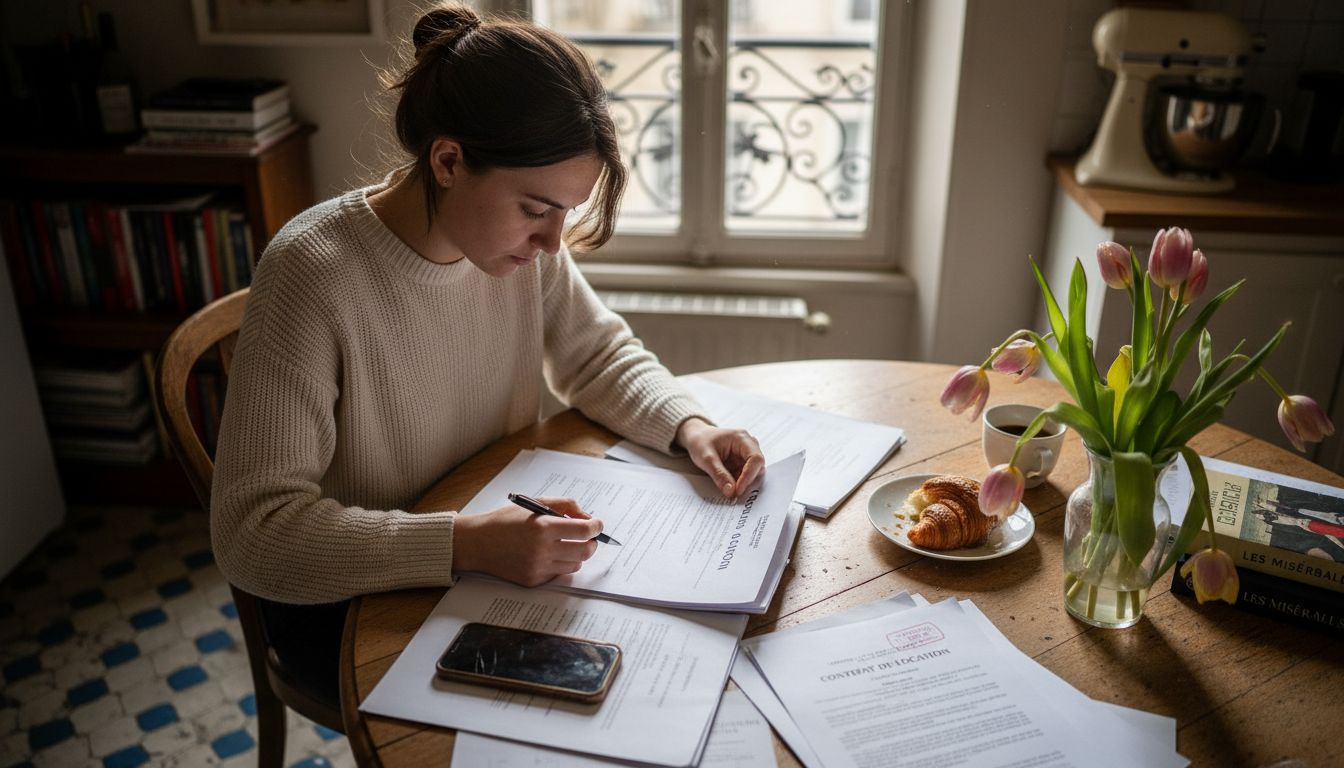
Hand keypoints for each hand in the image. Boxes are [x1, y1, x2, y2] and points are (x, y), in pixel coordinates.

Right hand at [452, 497, 602, 586]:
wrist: (478, 542)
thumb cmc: (506, 520)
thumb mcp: (535, 503)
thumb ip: (565, 506)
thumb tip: (588, 517)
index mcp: (543, 527)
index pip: (584, 530)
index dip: (596, 526)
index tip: (597, 524)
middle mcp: (542, 550)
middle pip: (585, 551)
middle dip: (592, 543)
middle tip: (588, 537)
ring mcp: (537, 568)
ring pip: (575, 565)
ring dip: (577, 554)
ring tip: (566, 544)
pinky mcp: (533, 580)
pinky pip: (559, 573)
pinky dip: (560, 564)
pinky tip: (548, 554)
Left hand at [676, 417, 764, 497]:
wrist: (696, 437)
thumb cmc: (700, 441)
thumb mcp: (706, 458)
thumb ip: (719, 474)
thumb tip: (731, 491)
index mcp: (742, 438)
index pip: (755, 458)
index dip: (749, 476)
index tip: (739, 490)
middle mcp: (748, 446)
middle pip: (758, 467)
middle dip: (747, 481)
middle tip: (734, 494)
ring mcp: (746, 455)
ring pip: (753, 474)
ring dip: (743, 484)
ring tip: (729, 491)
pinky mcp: (742, 464)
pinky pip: (745, 477)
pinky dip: (738, 484)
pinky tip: (728, 488)